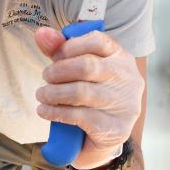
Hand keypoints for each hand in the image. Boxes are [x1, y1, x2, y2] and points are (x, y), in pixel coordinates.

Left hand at [34, 27, 143, 168]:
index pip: (97, 41)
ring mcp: (124, 104)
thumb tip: (42, 33)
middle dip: (58, 71)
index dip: (69, 46)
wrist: (105, 135)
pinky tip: (44, 110)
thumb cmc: (90, 93)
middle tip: (46, 77)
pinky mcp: (115, 128)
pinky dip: (55, 112)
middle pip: (87, 66)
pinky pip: (79, 116)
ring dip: (53, 93)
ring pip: (81, 92)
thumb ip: (59, 49)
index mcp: (120, 57)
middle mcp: (127, 78)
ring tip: (41, 95)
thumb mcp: (76, 68)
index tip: (55, 56)